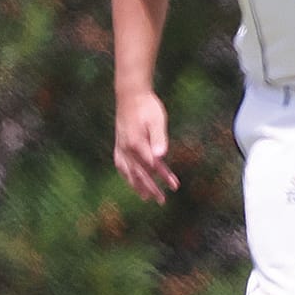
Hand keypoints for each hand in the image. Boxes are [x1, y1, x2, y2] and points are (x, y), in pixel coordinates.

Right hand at [113, 89, 178, 203]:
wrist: (130, 94)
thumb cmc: (147, 106)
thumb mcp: (157, 120)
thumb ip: (159, 139)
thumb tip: (161, 157)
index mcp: (136, 143)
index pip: (152, 166)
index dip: (164, 176)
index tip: (174, 186)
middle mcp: (126, 148)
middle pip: (139, 173)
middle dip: (150, 188)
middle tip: (161, 201)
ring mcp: (120, 146)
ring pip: (128, 171)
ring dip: (137, 185)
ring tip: (145, 197)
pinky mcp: (119, 144)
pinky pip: (120, 164)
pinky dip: (126, 174)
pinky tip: (130, 179)